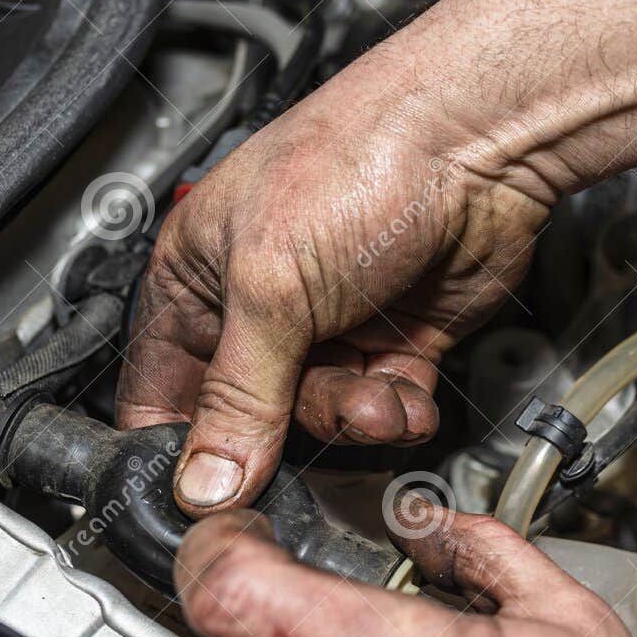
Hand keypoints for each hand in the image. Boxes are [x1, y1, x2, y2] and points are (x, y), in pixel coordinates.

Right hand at [116, 48, 554, 514]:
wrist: (474, 141)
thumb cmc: (357, 162)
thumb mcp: (271, 286)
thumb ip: (238, 396)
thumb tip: (204, 482)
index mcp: (196, 279)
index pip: (161, 393)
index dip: (182, 450)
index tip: (210, 495)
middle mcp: (259, 307)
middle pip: (253, 421)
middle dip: (293, 427)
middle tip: (322, 408)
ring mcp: (332, 324)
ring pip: (324, 420)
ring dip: (355, 418)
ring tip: (380, 392)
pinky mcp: (396, 338)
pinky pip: (383, 408)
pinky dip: (399, 414)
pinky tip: (409, 396)